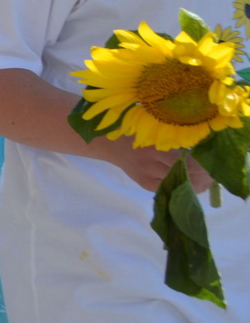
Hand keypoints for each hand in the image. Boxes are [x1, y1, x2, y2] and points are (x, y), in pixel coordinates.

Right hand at [100, 138, 216, 193]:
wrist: (110, 145)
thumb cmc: (136, 134)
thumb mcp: (153, 133)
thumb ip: (173, 141)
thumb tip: (201, 149)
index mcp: (153, 147)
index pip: (185, 161)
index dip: (202, 165)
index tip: (212, 162)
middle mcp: (151, 164)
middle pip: (184, 174)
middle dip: (203, 175)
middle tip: (213, 172)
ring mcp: (148, 177)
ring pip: (179, 184)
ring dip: (196, 184)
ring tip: (206, 180)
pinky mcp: (145, 185)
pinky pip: (170, 189)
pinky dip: (183, 187)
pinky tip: (190, 185)